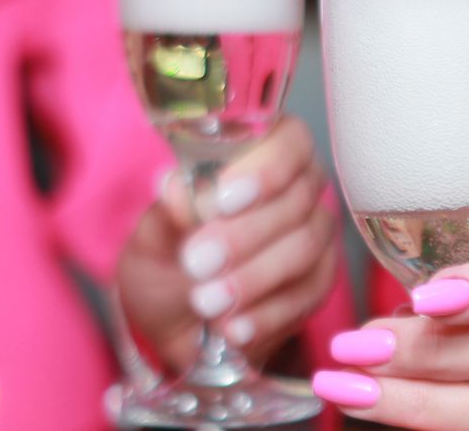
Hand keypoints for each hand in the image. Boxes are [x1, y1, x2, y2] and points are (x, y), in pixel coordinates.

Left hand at [117, 117, 338, 367]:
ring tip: (206, 302)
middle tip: (197, 263)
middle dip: (245, 235)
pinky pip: (308, 295)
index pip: (289, 140)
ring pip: (305, 249)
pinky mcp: (318, 282)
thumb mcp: (150, 237)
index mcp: (259, 154)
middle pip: (297, 201)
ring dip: (253, 278)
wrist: (173, 320)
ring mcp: (314, 235)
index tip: (225, 200)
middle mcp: (298, 187)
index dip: (265, 168)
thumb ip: (166, 212)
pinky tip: (233, 328)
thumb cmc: (165, 261)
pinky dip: (268, 315)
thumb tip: (179, 190)